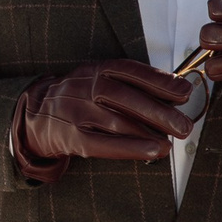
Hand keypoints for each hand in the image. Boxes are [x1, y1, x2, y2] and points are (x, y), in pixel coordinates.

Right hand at [15, 58, 195, 165]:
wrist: (37, 113)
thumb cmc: (81, 97)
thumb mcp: (101, 79)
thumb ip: (133, 84)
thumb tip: (176, 94)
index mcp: (97, 69)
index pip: (131, 72)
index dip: (159, 81)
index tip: (184, 92)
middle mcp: (86, 87)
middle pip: (126, 98)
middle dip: (159, 111)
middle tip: (184, 125)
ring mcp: (77, 112)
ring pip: (118, 122)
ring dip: (148, 133)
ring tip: (171, 141)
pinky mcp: (73, 137)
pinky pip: (104, 144)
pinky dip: (131, 148)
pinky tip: (152, 152)